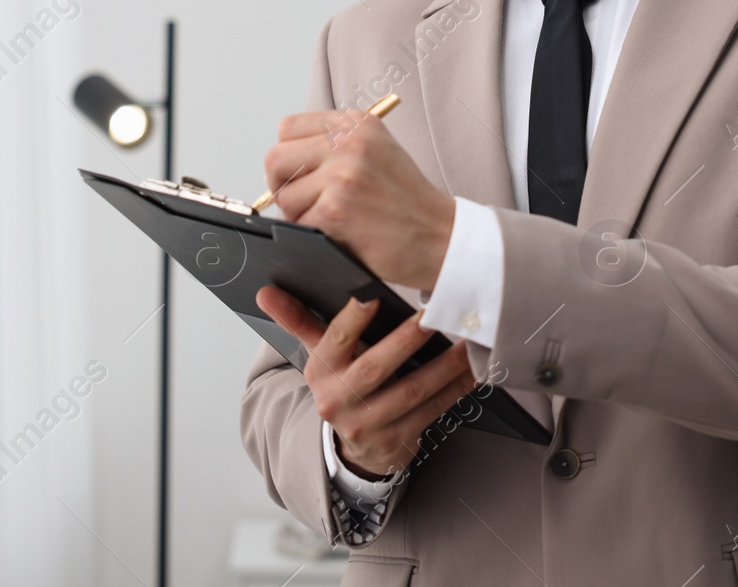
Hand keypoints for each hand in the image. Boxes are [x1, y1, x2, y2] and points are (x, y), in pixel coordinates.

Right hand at [255, 285, 476, 477]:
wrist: (354, 447)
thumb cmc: (342, 385)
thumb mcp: (319, 354)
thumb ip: (298, 319)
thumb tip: (265, 290)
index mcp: (319, 372)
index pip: (333, 341)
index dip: (351, 320)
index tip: (371, 297)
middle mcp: (338, 400)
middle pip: (375, 367)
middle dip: (405, 341)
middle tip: (432, 316)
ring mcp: (368, 424)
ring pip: (411, 391)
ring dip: (443, 366)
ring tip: (465, 341)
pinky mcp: (397, 440)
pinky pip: (431, 411)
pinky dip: (455, 389)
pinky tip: (472, 371)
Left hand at [262, 108, 455, 289]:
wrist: (439, 235)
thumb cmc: (406, 200)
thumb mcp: (377, 150)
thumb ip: (333, 145)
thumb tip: (282, 163)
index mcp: (355, 124)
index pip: (288, 128)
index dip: (288, 156)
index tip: (300, 174)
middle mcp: (347, 142)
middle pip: (275, 159)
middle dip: (282, 185)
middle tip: (305, 202)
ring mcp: (341, 176)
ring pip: (284, 196)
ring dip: (300, 215)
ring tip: (334, 219)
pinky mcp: (335, 210)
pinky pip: (297, 224)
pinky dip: (312, 235)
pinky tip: (341, 233)